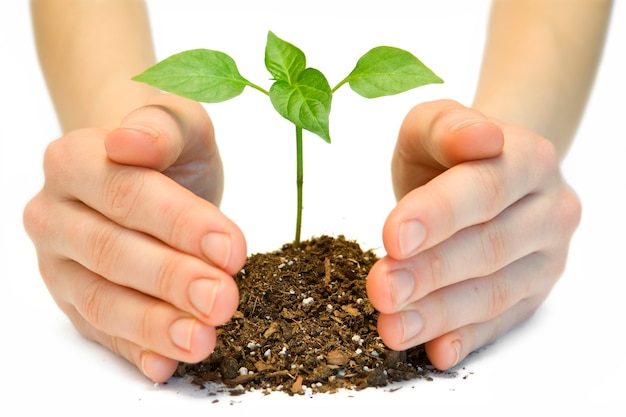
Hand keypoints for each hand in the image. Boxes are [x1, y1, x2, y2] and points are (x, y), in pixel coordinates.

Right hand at [23, 93, 246, 381]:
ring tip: (201, 340)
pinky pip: (102, 332)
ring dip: (155, 326)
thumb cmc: (165, 146)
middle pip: (114, 253)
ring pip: (102, 301)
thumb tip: (129, 143)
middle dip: (173, 281)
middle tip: (223, 300)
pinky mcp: (74, 301)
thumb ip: (159, 129)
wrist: (139, 167)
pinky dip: (136, 351)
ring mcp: (59, 264)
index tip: (233, 249)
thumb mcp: (176, 121)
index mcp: (73, 162)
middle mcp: (55, 215)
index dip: (182, 225)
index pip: (128, 195)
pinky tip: (166, 364)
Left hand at [366, 99, 580, 369]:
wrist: (489, 174)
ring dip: (439, 314)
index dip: (439, 215)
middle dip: (429, 272)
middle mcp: (548, 210)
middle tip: (382, 288)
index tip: (394, 237)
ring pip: (492, 293)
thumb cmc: (452, 150)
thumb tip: (478, 138)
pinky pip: (500, 322)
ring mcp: (545, 258)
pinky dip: (467, 339)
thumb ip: (447, 126)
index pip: (483, 190)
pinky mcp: (532, 295)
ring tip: (392, 327)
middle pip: (486, 247)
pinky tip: (436, 351)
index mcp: (528, 159)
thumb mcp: (435, 123)